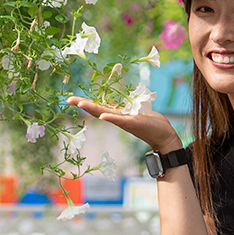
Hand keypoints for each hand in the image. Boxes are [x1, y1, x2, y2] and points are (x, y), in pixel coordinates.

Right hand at [66, 96, 181, 153]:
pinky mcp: (135, 123)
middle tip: (69, 99)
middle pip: (97, 110)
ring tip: (81, 103)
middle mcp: (119, 118)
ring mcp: (125, 121)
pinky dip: (112, 118)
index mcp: (118, 114)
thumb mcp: (135, 113)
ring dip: (93, 109)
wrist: (164, 136)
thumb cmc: (150, 123)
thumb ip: (125, 108)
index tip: (71, 98)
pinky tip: (103, 116)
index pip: (98, 106)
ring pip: (106, 114)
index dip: (85, 102)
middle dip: (83, 104)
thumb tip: (116, 102)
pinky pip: (121, 120)